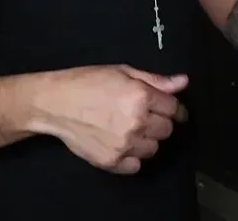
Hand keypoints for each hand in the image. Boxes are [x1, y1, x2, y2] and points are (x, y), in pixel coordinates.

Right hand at [44, 65, 188, 173]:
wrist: (54, 103)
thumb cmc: (86, 82)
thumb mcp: (122, 71)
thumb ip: (155, 80)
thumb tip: (183, 82)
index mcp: (141, 97)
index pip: (174, 108)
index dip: (172, 107)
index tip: (166, 108)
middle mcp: (136, 123)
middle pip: (167, 129)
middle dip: (159, 121)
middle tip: (141, 115)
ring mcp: (124, 145)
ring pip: (153, 148)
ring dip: (146, 139)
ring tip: (128, 129)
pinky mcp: (111, 162)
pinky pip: (136, 165)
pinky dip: (132, 156)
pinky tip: (120, 143)